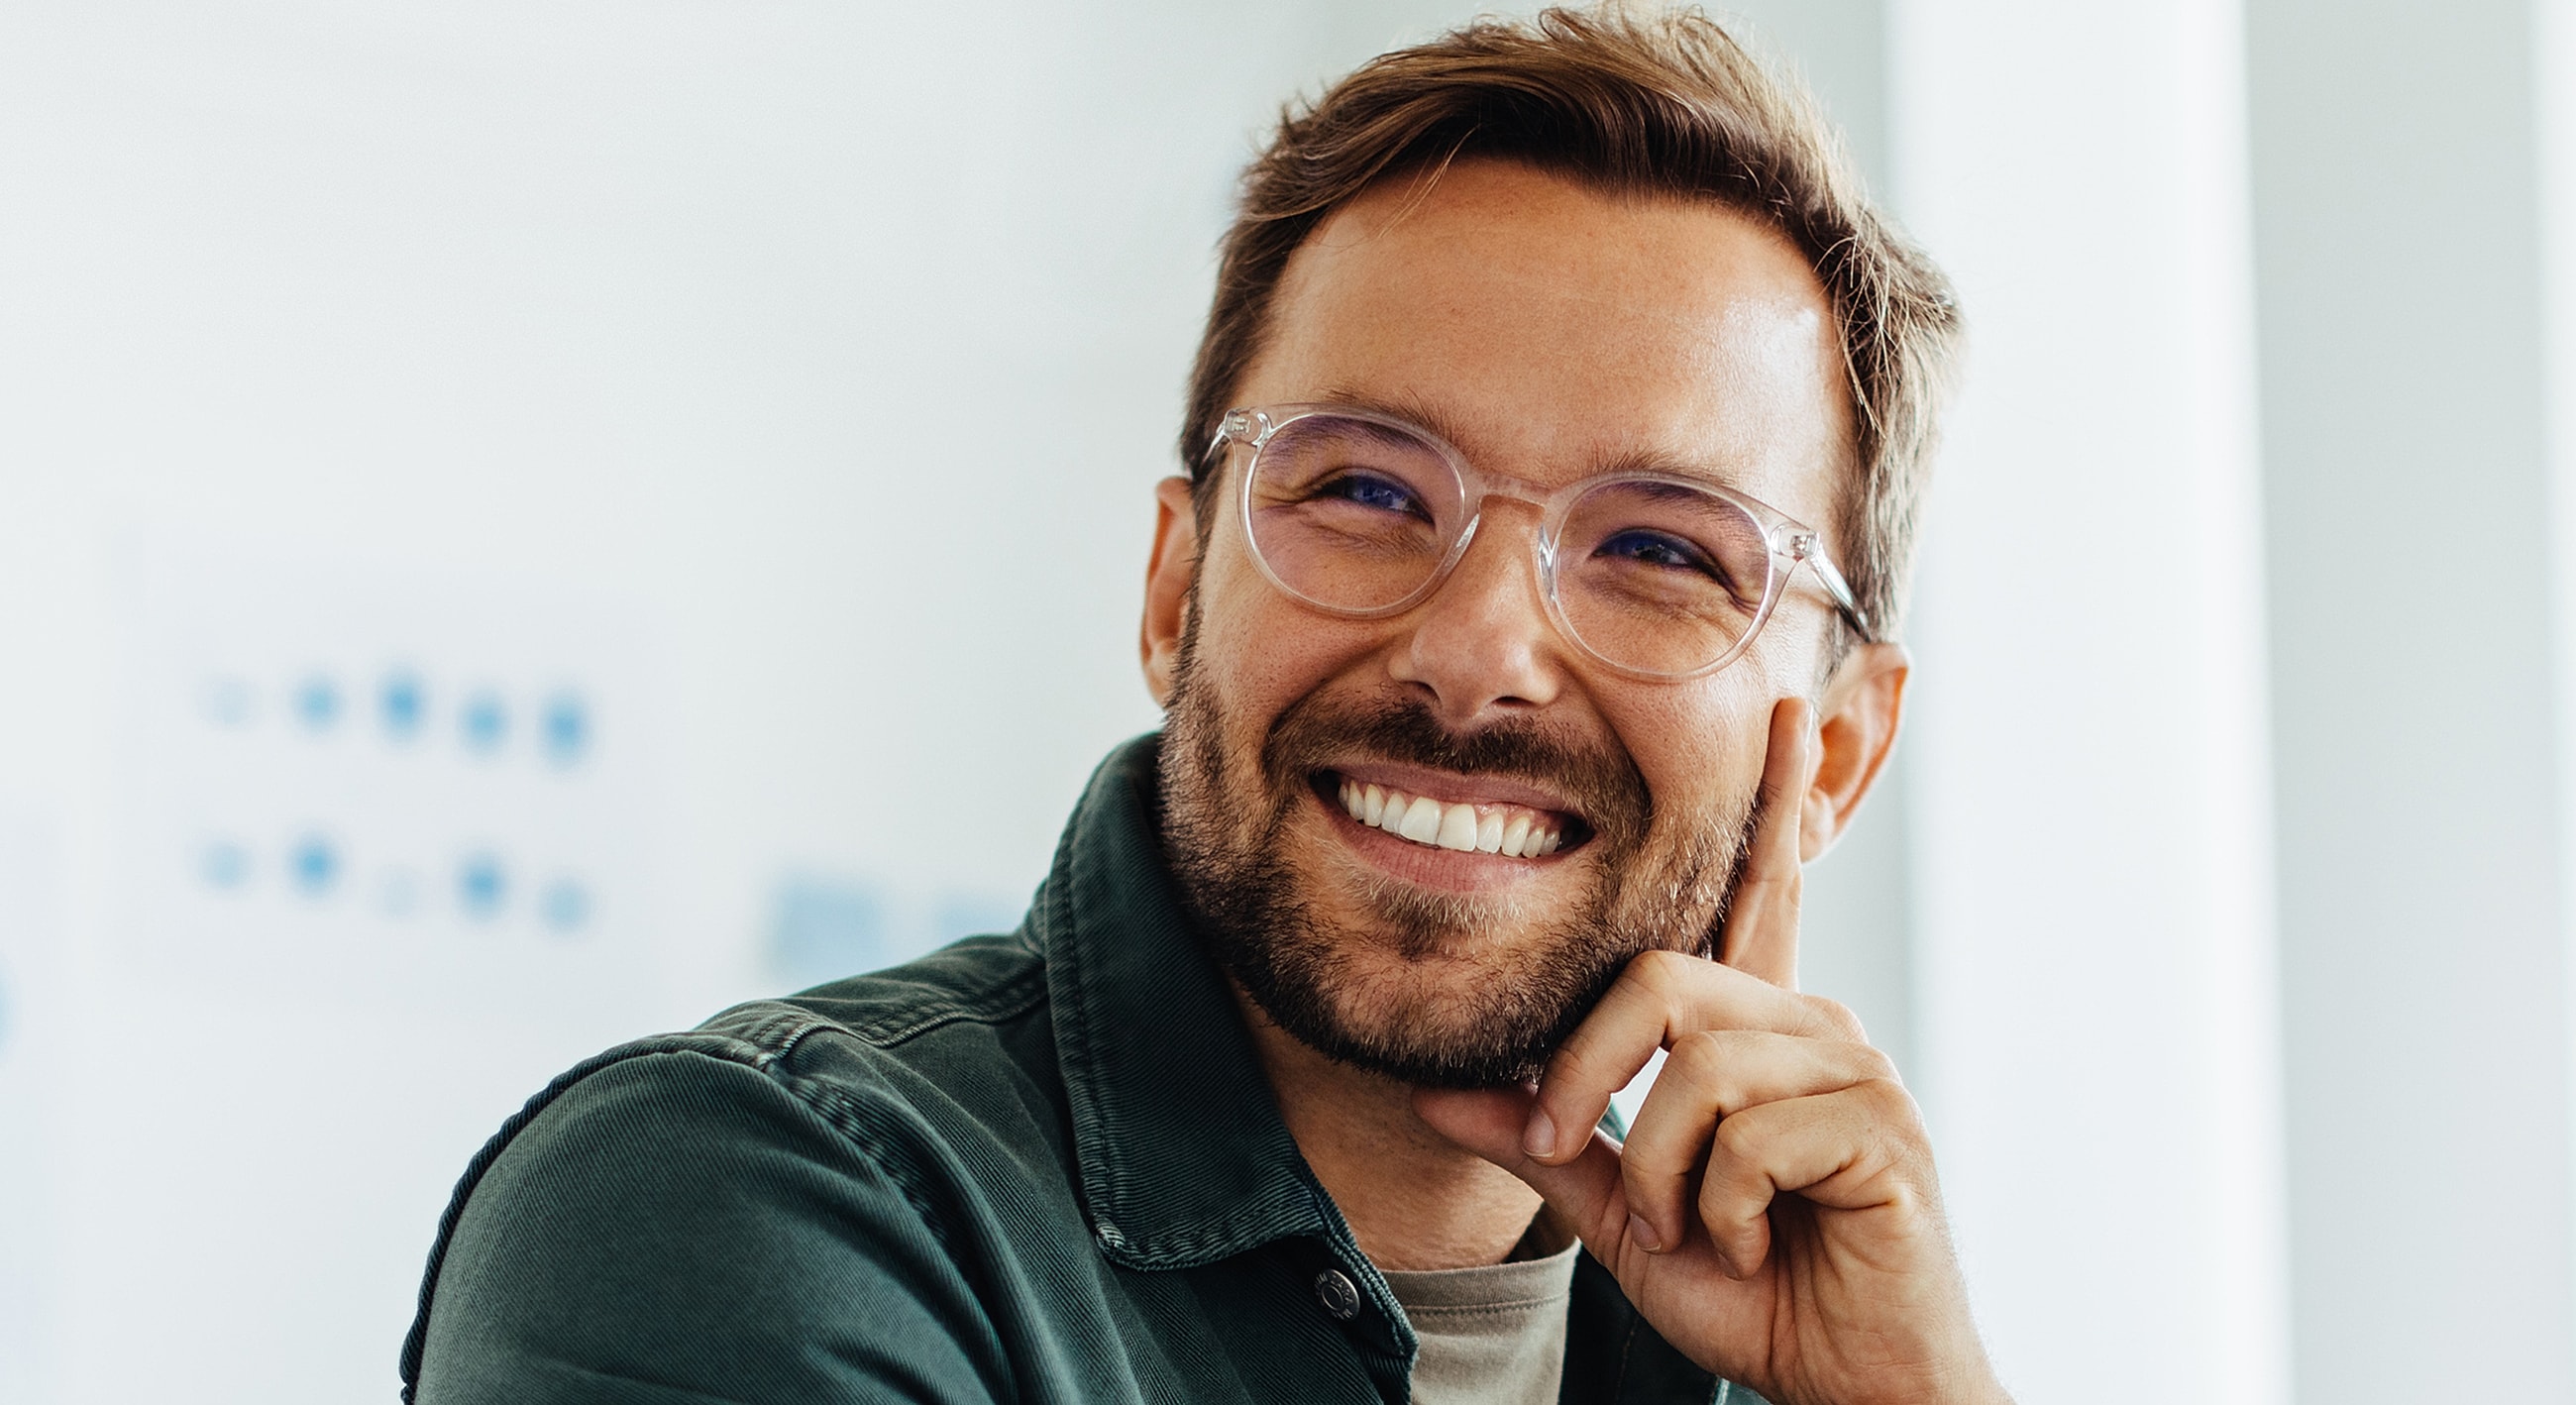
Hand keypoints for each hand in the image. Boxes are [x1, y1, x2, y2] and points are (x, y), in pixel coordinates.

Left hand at [1415, 699, 2007, 1404]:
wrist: (1851, 1386)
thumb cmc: (1757, 1292)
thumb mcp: (1626, 1216)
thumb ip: (1547, 1145)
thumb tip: (1435, 1093)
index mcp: (1759, 1030)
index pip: (1754, 894)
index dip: (1769, 804)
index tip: (1776, 713)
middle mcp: (1812, 1026)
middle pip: (1661, 984)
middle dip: (1589, 1080)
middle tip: (1570, 1151)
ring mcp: (1855, 1071)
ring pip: (1697, 1069)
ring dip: (1662, 1177)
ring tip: (1702, 1231)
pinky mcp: (1884, 1127)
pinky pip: (1748, 1136)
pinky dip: (1723, 1211)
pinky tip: (1761, 1243)